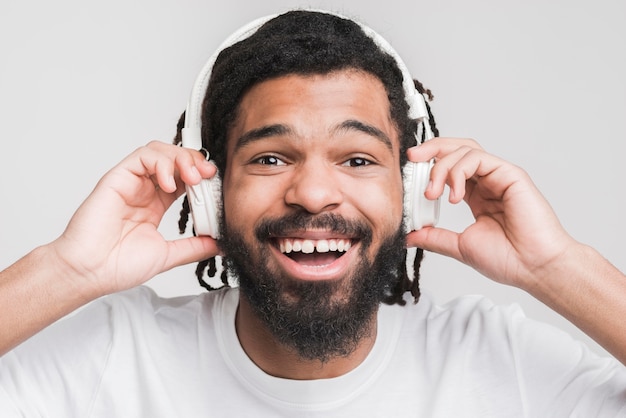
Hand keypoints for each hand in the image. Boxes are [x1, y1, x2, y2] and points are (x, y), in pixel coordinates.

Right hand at [50, 141, 218, 294]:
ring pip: (159, 151)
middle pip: (174, 159)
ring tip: (193, 178)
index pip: (184, 178)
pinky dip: (161, 163)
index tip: (217, 184)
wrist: (90, 273)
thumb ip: (194, 247)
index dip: (202, 176)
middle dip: (195, 162)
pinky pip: (142, 156)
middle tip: (208, 175)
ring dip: (181, 159)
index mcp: (155, 204)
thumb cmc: (118, 266)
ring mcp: (130, 182)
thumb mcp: (168, 255)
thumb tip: (221, 244)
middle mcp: (144, 190)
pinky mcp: (117, 178)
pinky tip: (170, 184)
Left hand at [406, 137, 576, 288]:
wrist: (534, 268)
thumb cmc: (508, 259)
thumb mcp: (460, 247)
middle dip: (431, 149)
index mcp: (476, 196)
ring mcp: (499, 176)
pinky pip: (478, 158)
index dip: (427, 167)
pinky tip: (454, 195)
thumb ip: (435, 237)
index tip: (408, 176)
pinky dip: (459, 171)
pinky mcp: (510, 175)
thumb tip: (409, 236)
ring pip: (465, 150)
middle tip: (412, 158)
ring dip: (441, 166)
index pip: (449, 168)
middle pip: (456, 149)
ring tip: (433, 193)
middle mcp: (487, 182)